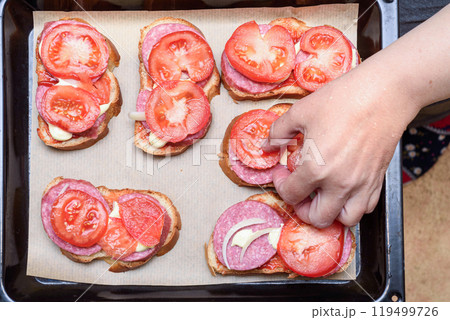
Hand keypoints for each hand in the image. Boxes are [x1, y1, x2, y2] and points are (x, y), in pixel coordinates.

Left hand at [264, 67, 416, 227]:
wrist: (384, 93)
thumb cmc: (343, 99)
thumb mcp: (301, 112)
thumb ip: (278, 132)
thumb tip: (267, 145)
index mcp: (316, 169)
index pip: (291, 194)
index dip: (280, 184)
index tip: (282, 172)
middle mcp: (339, 184)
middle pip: (317, 217)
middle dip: (302, 208)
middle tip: (299, 191)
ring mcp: (361, 184)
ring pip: (346, 219)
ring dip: (330, 213)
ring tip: (322, 196)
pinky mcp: (377, 179)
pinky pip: (367, 207)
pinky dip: (354, 205)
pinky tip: (345, 189)